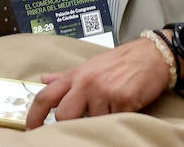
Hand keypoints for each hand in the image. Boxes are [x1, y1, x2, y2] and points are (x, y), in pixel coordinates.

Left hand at [25, 36, 169, 128]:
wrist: (152, 55)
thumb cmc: (121, 61)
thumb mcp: (90, 65)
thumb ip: (65, 76)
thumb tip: (43, 79)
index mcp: (76, 75)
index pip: (46, 96)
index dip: (34, 116)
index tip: (31, 128)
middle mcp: (87, 83)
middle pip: (63, 115)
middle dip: (70, 123)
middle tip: (82, 121)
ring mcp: (104, 92)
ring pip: (91, 122)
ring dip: (101, 120)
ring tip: (112, 107)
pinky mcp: (123, 101)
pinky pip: (113, 122)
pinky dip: (117, 119)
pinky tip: (123, 108)